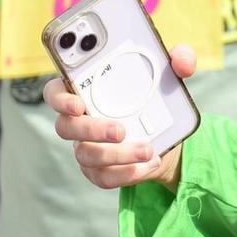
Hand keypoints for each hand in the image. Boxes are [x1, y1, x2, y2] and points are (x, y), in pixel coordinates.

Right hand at [44, 44, 196, 189]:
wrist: (168, 136)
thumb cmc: (157, 98)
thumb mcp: (170, 75)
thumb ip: (179, 59)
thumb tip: (182, 62)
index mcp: (85, 92)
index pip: (55, 92)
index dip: (59, 99)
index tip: (78, 103)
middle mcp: (79, 121)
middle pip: (65, 127)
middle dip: (91, 130)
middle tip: (121, 130)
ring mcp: (86, 147)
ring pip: (86, 155)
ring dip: (117, 155)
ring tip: (147, 150)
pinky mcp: (99, 171)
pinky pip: (103, 178)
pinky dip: (127, 173)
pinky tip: (149, 163)